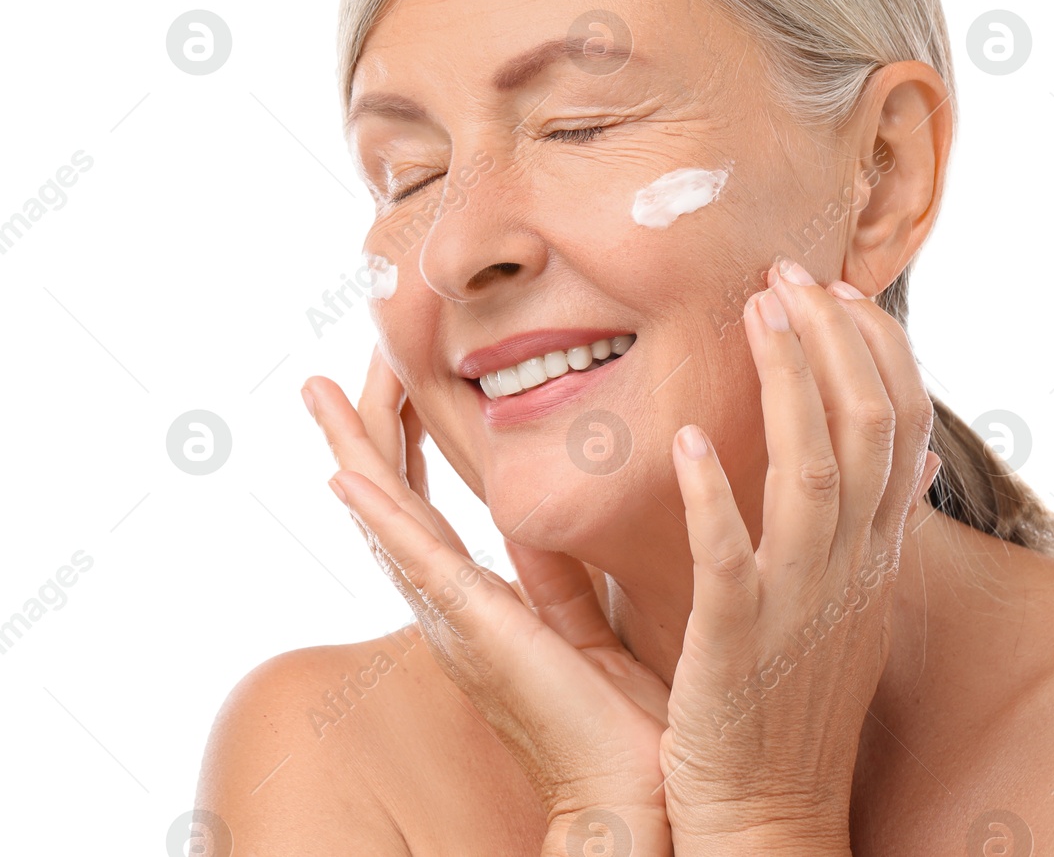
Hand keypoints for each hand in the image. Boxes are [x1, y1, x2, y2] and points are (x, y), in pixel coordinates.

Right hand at [303, 347, 673, 856]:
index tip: (394, 378)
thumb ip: (556, 575)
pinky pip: (421, 564)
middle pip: (391, 502)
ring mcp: (454, 618)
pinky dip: (380, 517)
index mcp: (477, 601)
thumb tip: (534, 521)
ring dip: (352, 451)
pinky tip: (345, 474)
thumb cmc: (612, 722)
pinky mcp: (477, 631)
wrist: (625, 793)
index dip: (405, 442)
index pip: (428, 505)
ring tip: (317, 393)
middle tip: (330, 370)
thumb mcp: (583, 624)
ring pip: (389, 519)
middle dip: (363, 431)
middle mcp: (450, 607)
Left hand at [659, 258, 941, 855]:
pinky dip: (714, 499)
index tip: (841, 293)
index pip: (903, 425)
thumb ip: (877, 527)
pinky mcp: (737, 646)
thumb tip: (913, 461)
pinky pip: (732, 561)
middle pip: (868, 427)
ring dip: (788, 382)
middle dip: (833, 339)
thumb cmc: (798, 701)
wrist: (773, 815)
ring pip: (814, 472)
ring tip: (756, 310)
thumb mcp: (857, 605)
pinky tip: (687, 442)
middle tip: (786, 273)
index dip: (879, 350)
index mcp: (876, 553)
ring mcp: (801, 605)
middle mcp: (852, 568)